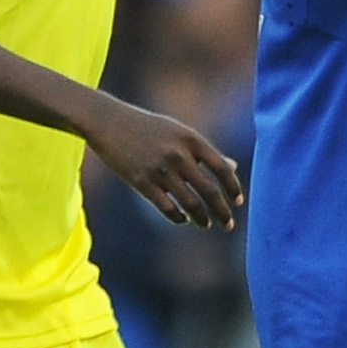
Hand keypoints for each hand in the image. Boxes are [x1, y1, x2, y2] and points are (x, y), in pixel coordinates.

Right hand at [90, 98, 241, 228]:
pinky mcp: (141, 182)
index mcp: (191, 140)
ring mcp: (160, 170)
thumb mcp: (180, 132)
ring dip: (202, 219)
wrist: (108, 121)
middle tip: (228, 226)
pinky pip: (167, 208)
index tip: (237, 202)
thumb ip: (205, 151)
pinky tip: (182, 219)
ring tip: (206, 225)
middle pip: (209, 191)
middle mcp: (179, 155)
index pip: (222, 169)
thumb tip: (232, 167)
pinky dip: (178, 218)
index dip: (233, 188)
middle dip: (222, 213)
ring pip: (190, 204)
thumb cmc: (148, 127)